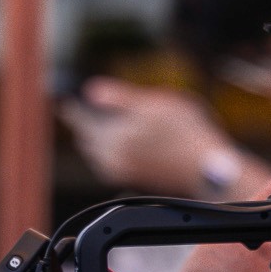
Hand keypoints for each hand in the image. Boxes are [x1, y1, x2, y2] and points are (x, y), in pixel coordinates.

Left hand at [61, 77, 239, 195]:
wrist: (207, 168)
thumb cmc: (186, 131)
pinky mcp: (130, 181)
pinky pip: (106, 164)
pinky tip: (113, 144)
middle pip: (87, 138)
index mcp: (114, 136)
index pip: (82, 120)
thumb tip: (90, 91)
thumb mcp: (155, 103)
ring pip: (95, 153)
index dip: (72, 109)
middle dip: (83, 124)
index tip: (64, 101)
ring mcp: (120, 171)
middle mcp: (112, 158)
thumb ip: (120, 97)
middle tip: (77, 111)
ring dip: (92, 139)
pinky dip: (104, 152)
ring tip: (92, 126)